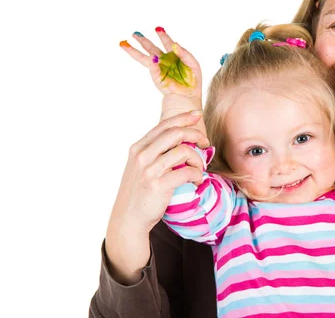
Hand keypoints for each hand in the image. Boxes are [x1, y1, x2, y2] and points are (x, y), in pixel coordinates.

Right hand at [105, 111, 209, 282]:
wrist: (128, 220)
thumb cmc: (139, 193)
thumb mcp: (139, 167)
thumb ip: (153, 151)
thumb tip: (176, 136)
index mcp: (138, 148)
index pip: (164, 125)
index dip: (183, 117)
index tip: (197, 115)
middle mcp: (142, 156)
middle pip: (175, 133)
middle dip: (195, 134)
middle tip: (205, 143)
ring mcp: (149, 170)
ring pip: (184, 151)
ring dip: (198, 159)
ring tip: (199, 169)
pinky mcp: (159, 185)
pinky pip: (187, 172)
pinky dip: (197, 175)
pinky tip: (197, 181)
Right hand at [120, 29, 202, 99]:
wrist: (189, 96)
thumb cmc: (193, 81)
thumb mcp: (193, 63)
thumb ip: (184, 53)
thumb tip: (175, 44)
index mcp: (174, 56)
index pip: (167, 43)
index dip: (163, 36)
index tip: (158, 29)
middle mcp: (164, 61)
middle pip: (151, 48)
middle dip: (143, 41)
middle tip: (135, 33)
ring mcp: (159, 68)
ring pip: (145, 57)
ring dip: (134, 51)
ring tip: (124, 44)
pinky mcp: (157, 76)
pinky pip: (153, 68)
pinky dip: (152, 63)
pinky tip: (153, 58)